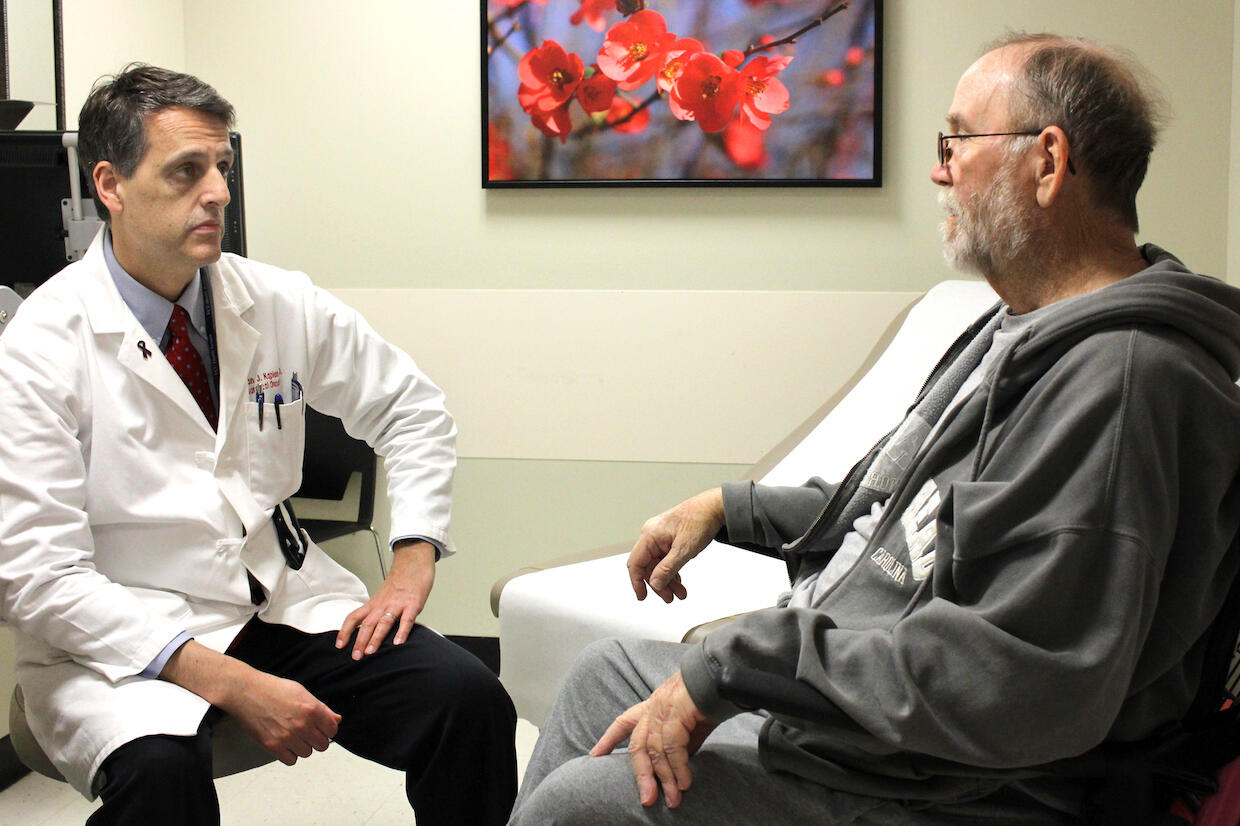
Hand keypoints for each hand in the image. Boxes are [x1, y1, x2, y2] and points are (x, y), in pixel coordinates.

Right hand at [225, 670, 340, 765]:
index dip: (327, 729)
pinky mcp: (273, 746)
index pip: (332, 731)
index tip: (320, 727)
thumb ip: (322, 709)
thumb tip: (337, 720)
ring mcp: (287, 737)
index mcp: (312, 709)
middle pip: (322, 745)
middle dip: (316, 739)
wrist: (246, 692)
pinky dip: (289, 754)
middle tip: (306, 731)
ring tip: (292, 734)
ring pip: (307, 753)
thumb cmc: (273, 689)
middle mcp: (302, 725)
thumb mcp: (302, 692)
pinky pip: (291, 760)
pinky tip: (284, 742)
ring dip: (302, 746)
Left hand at [336, 539, 434, 659]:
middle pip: (367, 624)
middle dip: (360, 641)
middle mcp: (382, 604)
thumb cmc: (400, 581)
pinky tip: (399, 642)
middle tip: (356, 656)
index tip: (339, 645)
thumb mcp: (384, 596)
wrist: (413, 562)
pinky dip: (402, 631)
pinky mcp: (413, 604)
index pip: (354, 617)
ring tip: (370, 651)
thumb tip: (369, 629)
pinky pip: (406, 619)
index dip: (345, 631)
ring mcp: (398, 604)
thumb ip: (378, 611)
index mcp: (374, 603)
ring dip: (376, 638)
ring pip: (383, 622)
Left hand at [589, 670, 716, 807]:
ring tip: (673, 798)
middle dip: (640, 774)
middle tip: (646, 799)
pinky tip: (684, 783)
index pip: (625, 721)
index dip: (609, 738)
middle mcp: (653, 707)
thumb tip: (679, 763)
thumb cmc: (710, 696)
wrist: (724, 675)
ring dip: (664, 778)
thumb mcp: (692, 723)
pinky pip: (672, 748)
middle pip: (637, 745)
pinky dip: (678, 768)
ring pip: (654, 750)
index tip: (595, 754)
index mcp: (653, 706)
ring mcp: (663, 709)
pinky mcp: (676, 713)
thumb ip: (682, 742)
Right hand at [627, 488, 724, 602]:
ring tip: (679, 593)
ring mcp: (660, 536)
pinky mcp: (668, 538)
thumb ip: (667, 569)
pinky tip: (679, 582)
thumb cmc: (700, 521)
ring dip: (667, 580)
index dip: (637, 582)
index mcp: (650, 535)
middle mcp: (651, 535)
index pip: (635, 563)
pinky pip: (664, 559)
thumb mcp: (683, 550)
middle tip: (669, 598)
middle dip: (658, 584)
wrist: (715, 508)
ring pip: (657, 564)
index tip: (642, 596)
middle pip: (648, 566)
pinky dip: (671, 571)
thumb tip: (654, 584)